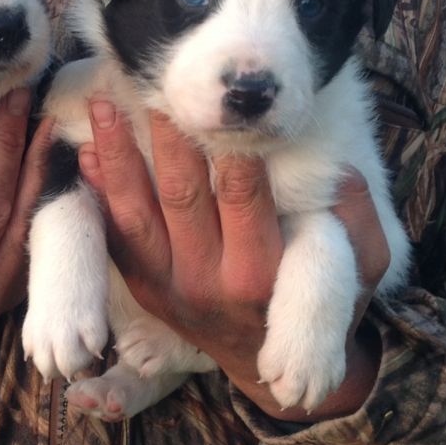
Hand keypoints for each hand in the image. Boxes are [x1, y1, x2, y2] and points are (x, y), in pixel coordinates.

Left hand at [78, 97, 388, 421]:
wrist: (272, 363)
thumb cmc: (321, 303)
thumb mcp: (357, 271)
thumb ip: (357, 220)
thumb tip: (340, 170)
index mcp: (260, 273)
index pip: (241, 194)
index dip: (228, 144)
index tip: (220, 98)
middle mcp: (208, 281)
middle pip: (182, 195)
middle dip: (169, 137)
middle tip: (158, 81)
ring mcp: (167, 285)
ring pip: (135, 212)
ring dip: (118, 154)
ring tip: (105, 102)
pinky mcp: (142, 286)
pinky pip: (115, 235)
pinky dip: (100, 191)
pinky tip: (88, 148)